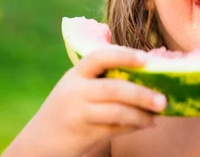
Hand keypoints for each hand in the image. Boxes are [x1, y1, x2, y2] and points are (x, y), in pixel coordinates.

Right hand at [2, 46, 166, 156]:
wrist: (36, 144)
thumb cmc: (67, 111)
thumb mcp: (76, 89)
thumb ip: (101, 80)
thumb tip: (147, 74)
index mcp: (76, 75)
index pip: (99, 57)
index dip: (124, 56)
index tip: (146, 59)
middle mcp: (75, 91)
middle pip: (114, 88)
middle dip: (142, 94)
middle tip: (163, 100)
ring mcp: (77, 114)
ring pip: (117, 112)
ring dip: (141, 115)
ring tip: (157, 116)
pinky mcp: (82, 134)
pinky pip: (114, 129)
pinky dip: (133, 126)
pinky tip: (146, 124)